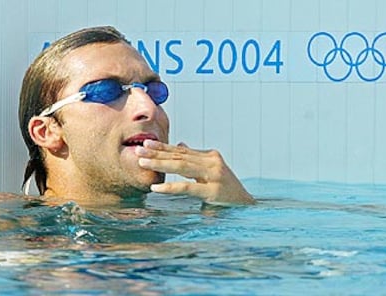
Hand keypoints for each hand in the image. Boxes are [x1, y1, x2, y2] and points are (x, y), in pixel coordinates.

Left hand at [135, 140, 254, 204]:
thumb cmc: (226, 190)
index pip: (182, 150)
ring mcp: (213, 175)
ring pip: (181, 167)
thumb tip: (181, 144)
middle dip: (157, 153)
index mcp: (209, 156)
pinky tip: (156, 188)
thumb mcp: (210, 172)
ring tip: (142, 162)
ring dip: (160, 164)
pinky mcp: (212, 191)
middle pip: (179, 156)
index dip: (164, 147)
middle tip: (139, 149)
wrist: (246, 205)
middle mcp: (212, 162)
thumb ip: (195, 160)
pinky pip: (187, 188)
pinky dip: (170, 187)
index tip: (147, 143)